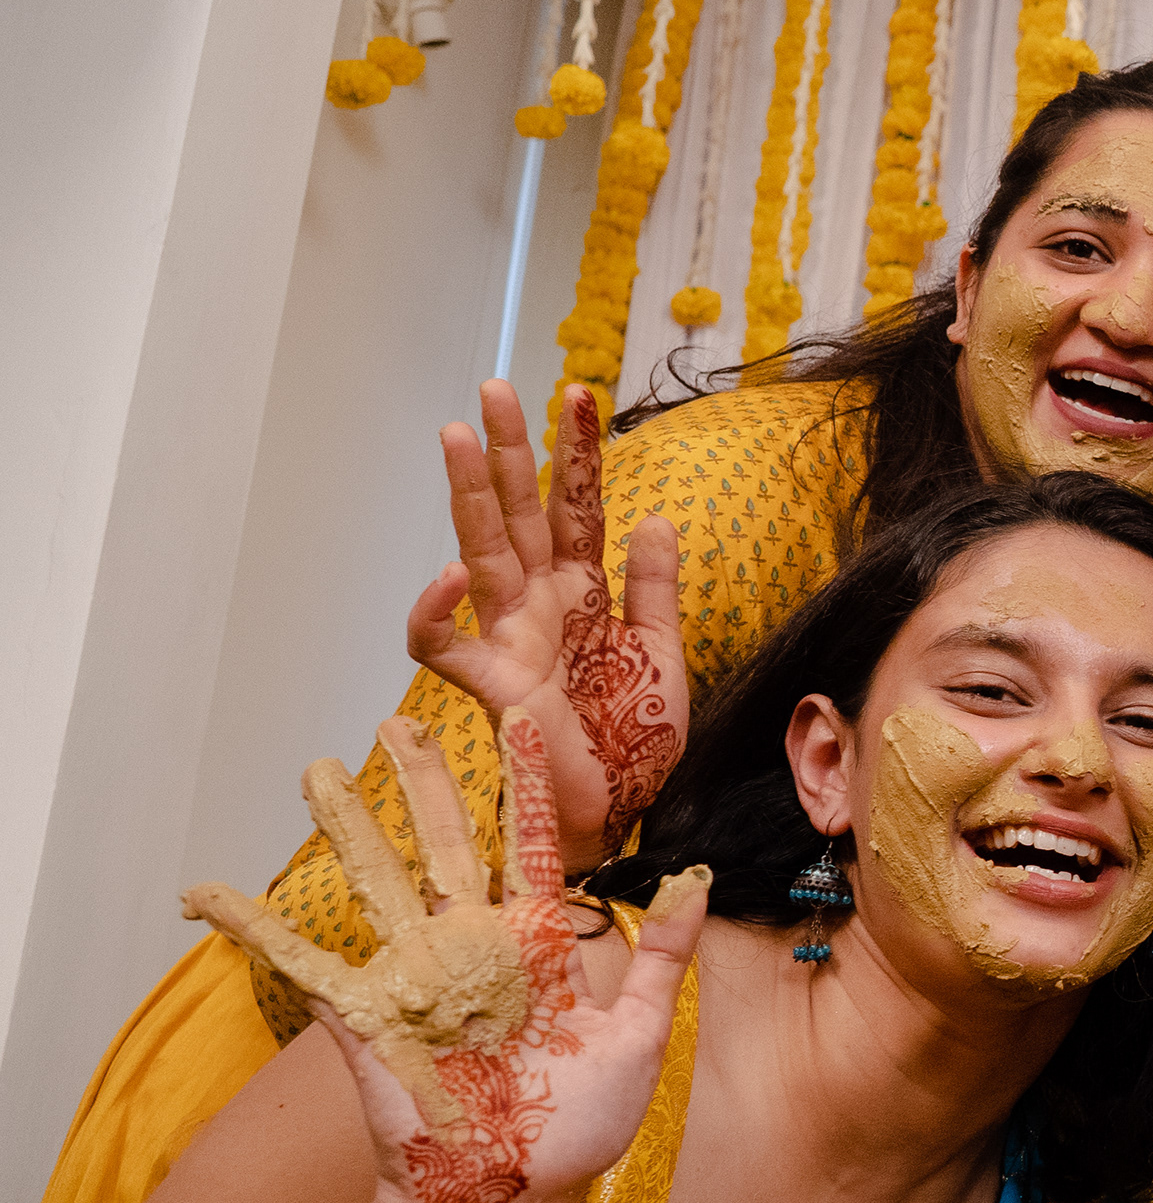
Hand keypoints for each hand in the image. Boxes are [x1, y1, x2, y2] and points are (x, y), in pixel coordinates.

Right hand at [183, 712, 706, 1202]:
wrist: (516, 1195)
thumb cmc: (581, 1124)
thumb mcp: (638, 1037)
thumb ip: (662, 957)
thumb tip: (693, 879)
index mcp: (538, 943)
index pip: (533, 845)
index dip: (527, 784)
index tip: (523, 718)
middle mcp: (471, 947)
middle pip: (442, 845)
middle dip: (422, 783)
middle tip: (397, 720)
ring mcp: (416, 978)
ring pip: (376, 884)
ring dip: (345, 829)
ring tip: (318, 771)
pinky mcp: (368, 1019)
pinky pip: (305, 968)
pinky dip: (255, 931)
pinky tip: (208, 895)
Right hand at [405, 382, 686, 853]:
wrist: (621, 814)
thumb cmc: (634, 741)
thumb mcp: (665, 654)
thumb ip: (654, 588)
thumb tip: (653, 517)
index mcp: (582, 594)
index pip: (577, 509)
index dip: (577, 455)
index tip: (581, 395)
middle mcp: (540, 606)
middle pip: (519, 514)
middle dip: (509, 451)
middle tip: (496, 389)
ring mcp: (510, 640)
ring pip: (480, 553)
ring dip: (471, 495)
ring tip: (458, 434)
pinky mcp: (490, 684)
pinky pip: (442, 643)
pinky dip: (437, 608)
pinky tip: (452, 572)